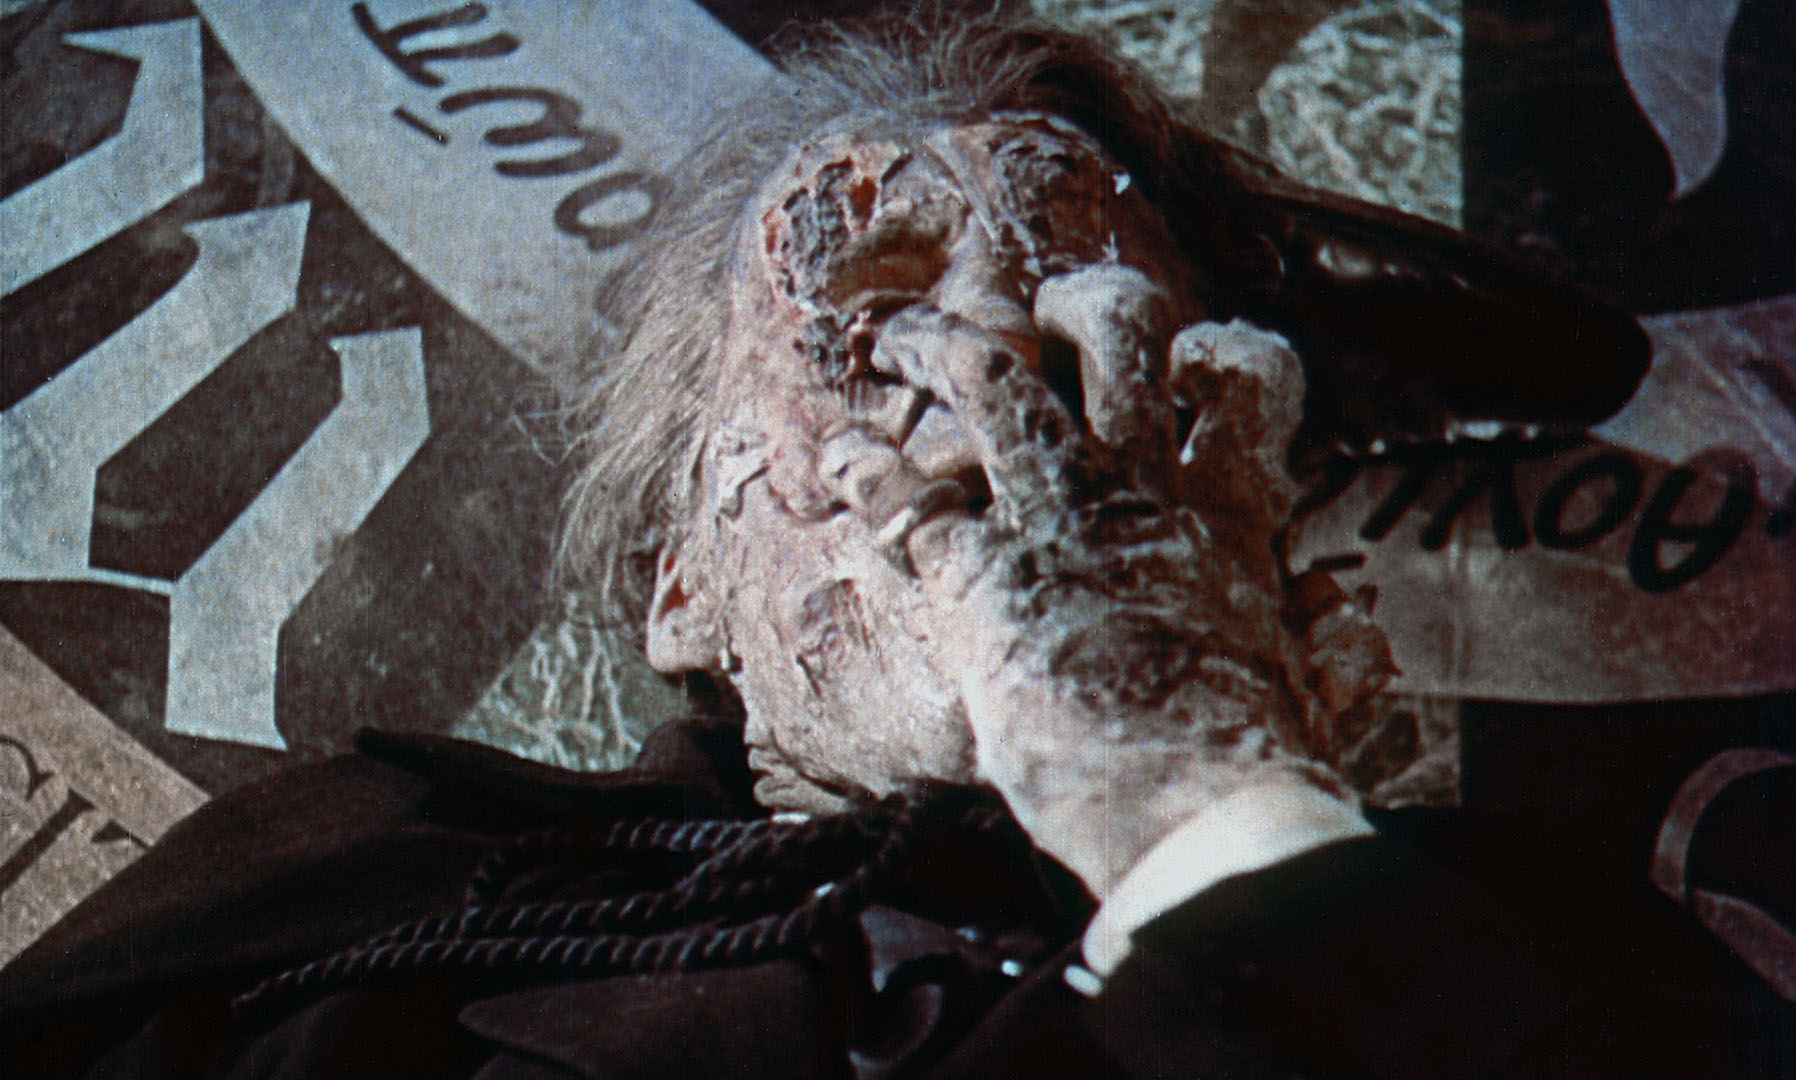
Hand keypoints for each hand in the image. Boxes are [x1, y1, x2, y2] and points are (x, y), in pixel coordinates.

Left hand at [823, 268, 1366, 895]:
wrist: (1193, 811)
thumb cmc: (1251, 762)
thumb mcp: (1306, 685)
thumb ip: (1322, 641)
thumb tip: (1352, 626)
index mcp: (1226, 511)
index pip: (1246, 376)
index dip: (1220, 346)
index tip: (1189, 356)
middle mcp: (1140, 490)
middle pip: (1116, 335)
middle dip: (1079, 303)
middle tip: (1043, 313)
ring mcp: (1053, 520)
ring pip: (993, 376)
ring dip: (940, 343)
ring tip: (902, 336)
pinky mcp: (975, 576)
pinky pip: (904, 493)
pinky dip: (862, 466)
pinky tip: (837, 455)